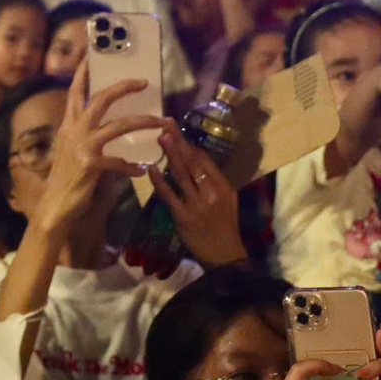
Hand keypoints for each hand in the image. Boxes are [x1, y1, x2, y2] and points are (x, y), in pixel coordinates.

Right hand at [32, 65, 171, 234]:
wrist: (55, 207)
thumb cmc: (66, 180)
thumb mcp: (74, 152)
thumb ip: (88, 138)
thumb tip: (111, 128)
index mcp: (68, 126)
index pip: (75, 93)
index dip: (83, 73)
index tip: (92, 55)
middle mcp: (73, 131)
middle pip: (100, 99)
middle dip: (122, 87)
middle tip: (143, 81)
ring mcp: (81, 146)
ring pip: (118, 125)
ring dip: (144, 122)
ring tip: (162, 122)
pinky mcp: (90, 164)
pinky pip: (119, 160)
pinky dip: (132, 166)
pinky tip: (141, 170)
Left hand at [147, 130, 243, 266]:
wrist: (226, 256)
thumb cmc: (227, 227)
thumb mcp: (228, 201)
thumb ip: (214, 182)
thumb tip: (198, 161)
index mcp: (223, 186)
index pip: (204, 160)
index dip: (189, 144)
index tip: (177, 129)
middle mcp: (210, 192)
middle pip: (192, 162)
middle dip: (178, 141)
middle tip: (166, 123)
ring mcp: (196, 204)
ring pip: (181, 175)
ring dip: (170, 155)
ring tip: (160, 137)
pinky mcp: (183, 217)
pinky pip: (169, 196)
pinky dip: (160, 182)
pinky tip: (151, 169)